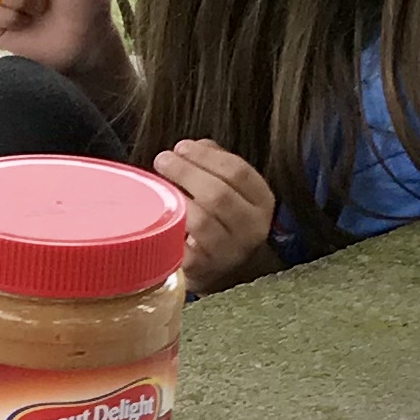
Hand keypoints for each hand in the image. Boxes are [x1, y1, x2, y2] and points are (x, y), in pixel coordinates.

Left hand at [154, 139, 279, 293]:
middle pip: (218, 194)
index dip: (206, 156)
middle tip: (163, 159)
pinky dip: (167, 226)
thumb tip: (193, 147)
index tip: (182, 147)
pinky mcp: (202, 270)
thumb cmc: (221, 221)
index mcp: (262, 203)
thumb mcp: (231, 191)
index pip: (238, 172)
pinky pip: (181, 245)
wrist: (220, 272)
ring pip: (201, 220)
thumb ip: (216, 164)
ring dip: (176, 197)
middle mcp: (251, 229)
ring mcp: (228, 253)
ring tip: (159, 183)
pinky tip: (157, 214)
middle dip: (186, 172)